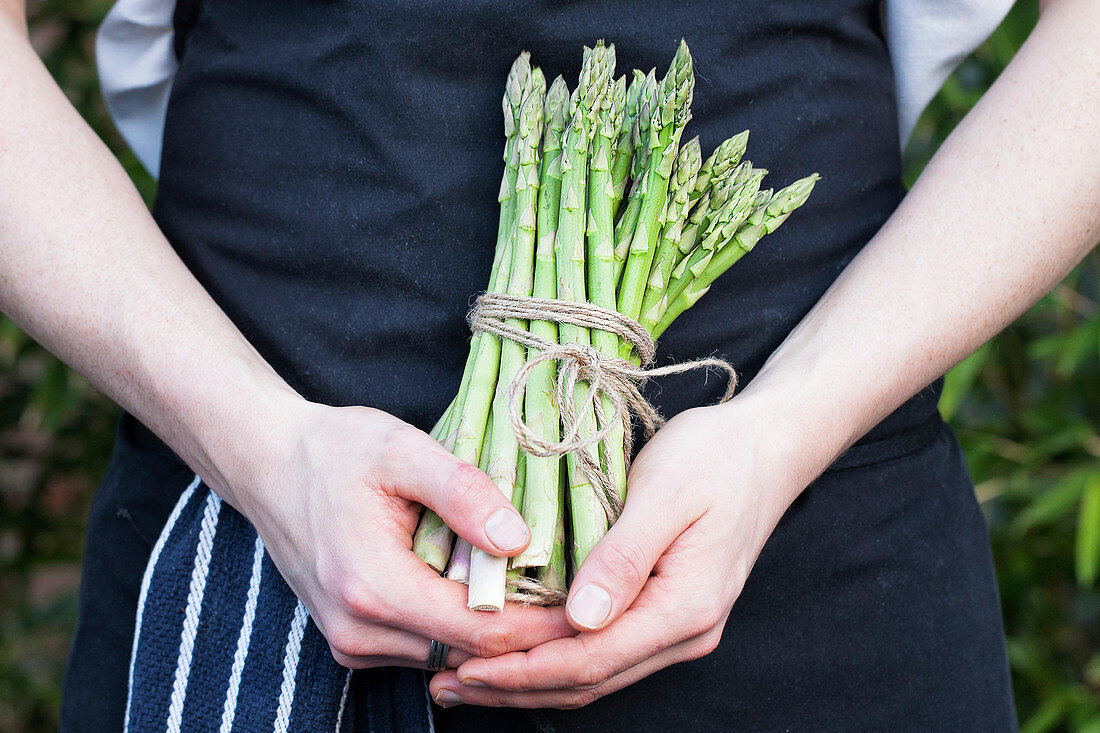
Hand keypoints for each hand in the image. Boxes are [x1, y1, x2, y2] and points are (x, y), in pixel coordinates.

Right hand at [231, 400, 574, 669]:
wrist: (268, 463)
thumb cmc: (335, 450)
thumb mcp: (401, 449)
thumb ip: (462, 492)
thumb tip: (519, 540)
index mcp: (373, 588)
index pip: (481, 632)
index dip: (543, 623)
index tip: (588, 599)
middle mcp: (359, 631)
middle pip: (471, 655)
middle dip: (529, 633)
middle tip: (580, 597)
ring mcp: (353, 642)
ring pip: (450, 658)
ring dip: (498, 632)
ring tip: (546, 592)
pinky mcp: (353, 639)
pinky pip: (426, 647)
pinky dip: (463, 627)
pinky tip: (492, 591)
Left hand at [428, 400, 805, 706]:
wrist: (767, 447)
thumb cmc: (716, 458)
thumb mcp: (666, 494)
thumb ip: (624, 558)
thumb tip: (580, 620)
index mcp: (685, 607)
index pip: (592, 660)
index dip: (525, 671)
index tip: (467, 668)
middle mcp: (685, 631)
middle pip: (589, 680)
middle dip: (515, 687)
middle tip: (447, 685)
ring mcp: (679, 627)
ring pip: (595, 673)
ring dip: (530, 681)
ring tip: (466, 679)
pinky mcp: (667, 611)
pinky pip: (605, 651)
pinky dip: (555, 659)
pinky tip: (517, 651)